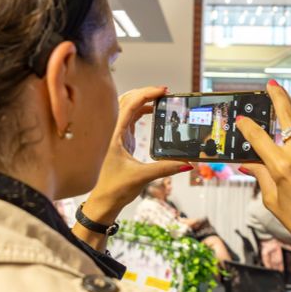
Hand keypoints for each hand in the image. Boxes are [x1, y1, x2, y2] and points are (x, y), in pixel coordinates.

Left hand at [82, 86, 191, 224]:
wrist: (103, 200)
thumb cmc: (115, 189)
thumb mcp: (142, 177)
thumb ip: (165, 168)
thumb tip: (187, 163)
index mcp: (113, 135)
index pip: (130, 105)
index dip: (147, 94)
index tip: (163, 91)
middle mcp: (112, 131)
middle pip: (126, 100)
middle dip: (145, 92)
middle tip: (164, 91)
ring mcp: (115, 133)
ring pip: (127, 107)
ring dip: (143, 99)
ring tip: (161, 98)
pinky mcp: (120, 139)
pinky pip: (130, 117)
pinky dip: (141, 110)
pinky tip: (153, 111)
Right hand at [236, 81, 290, 291]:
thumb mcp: (274, 201)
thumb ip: (261, 176)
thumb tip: (247, 164)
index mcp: (283, 167)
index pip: (259, 138)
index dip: (248, 127)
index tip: (241, 119)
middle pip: (289, 117)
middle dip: (278, 98)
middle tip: (271, 85)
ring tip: (283, 100)